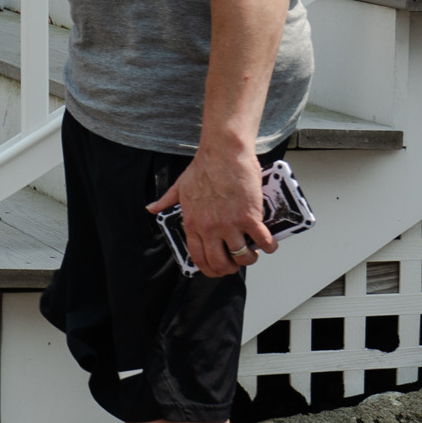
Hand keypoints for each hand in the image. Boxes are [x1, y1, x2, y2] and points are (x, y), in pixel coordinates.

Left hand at [150, 146, 273, 278]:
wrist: (224, 153)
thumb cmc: (205, 166)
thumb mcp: (179, 186)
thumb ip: (166, 201)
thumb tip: (151, 208)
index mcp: (192, 223)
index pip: (199, 258)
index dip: (210, 269)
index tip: (218, 269)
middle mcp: (209, 228)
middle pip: (220, 263)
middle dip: (230, 268)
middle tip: (237, 262)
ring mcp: (230, 224)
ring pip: (242, 256)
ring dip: (250, 258)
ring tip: (254, 252)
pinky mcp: (249, 217)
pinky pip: (262, 241)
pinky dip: (269, 246)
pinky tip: (269, 244)